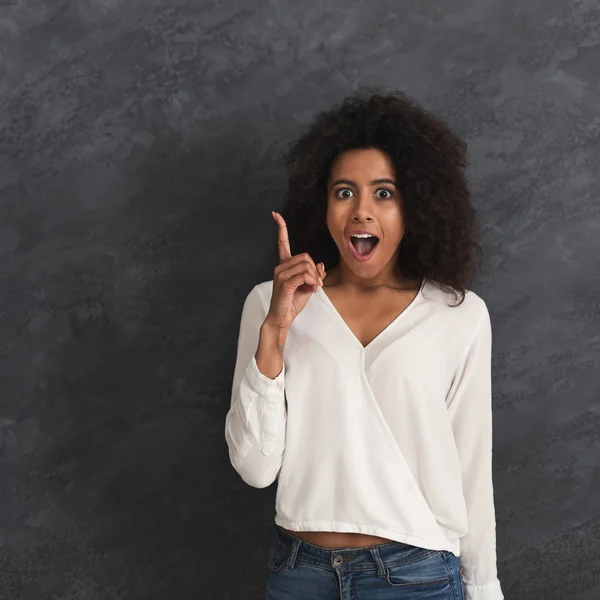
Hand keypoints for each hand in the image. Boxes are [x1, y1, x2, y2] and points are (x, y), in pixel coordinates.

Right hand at [264, 211, 325, 330]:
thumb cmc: (292, 302)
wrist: (282, 318)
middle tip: (316, 284)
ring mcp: (281, 274)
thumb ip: (313, 274)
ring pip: (306, 266)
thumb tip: (320, 264)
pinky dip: (312, 283)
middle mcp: (280, 267)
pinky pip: (305, 276)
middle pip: (306, 257)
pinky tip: (311, 290)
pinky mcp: (284, 284)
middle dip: (315, 270)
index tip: (275, 214)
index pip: (282, 243)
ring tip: (313, 289)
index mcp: (284, 265)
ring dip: (315, 278)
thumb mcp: (307, 286)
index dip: (281, 228)